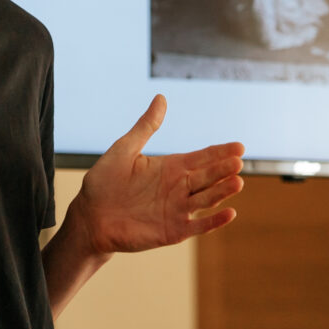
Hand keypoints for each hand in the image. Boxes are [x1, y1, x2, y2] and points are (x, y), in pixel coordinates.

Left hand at [75, 95, 243, 253]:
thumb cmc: (104, 182)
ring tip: (237, 182)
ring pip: (206, 199)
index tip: (239, 146)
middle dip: (223, 170)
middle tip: (238, 162)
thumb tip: (161, 97)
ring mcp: (177, 210)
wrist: (90, 217)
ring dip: (222, 192)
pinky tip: (229, 213)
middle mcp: (178, 188)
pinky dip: (213, 221)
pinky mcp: (172, 231)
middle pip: (207, 177)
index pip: (201, 158)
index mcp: (170, 167)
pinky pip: (197, 226)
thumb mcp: (125, 149)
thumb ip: (145, 126)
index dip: (219, 152)